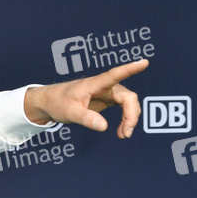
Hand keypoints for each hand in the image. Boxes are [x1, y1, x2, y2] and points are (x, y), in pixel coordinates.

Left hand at [23, 59, 148, 138]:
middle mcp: (105, 86)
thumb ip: (86, 118)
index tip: (144, 62)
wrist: (51, 102)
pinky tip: (121, 131)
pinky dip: (125, 119)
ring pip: (129, 103)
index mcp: (95, 84)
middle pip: (128, 97)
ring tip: (123, 135)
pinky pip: (124, 107)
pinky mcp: (108, 99)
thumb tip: (104, 126)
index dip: (130, 69)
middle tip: (126, 134)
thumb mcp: (69, 113)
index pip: (115, 75)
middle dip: (131, 115)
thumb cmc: (58, 103)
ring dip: (130, 119)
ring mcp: (108, 92)